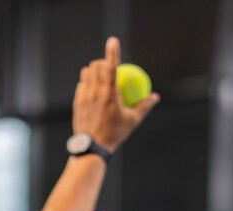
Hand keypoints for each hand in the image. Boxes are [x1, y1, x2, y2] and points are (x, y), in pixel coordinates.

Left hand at [72, 36, 159, 152]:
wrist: (92, 147)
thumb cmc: (115, 134)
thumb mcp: (133, 121)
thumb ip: (144, 106)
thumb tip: (155, 96)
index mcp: (110, 93)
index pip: (111, 66)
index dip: (113, 51)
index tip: (113, 40)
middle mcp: (95, 91)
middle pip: (96, 65)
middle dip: (103, 61)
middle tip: (110, 66)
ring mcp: (84, 95)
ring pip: (86, 72)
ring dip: (94, 70)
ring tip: (101, 77)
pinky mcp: (77, 101)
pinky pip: (81, 84)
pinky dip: (87, 82)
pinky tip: (93, 90)